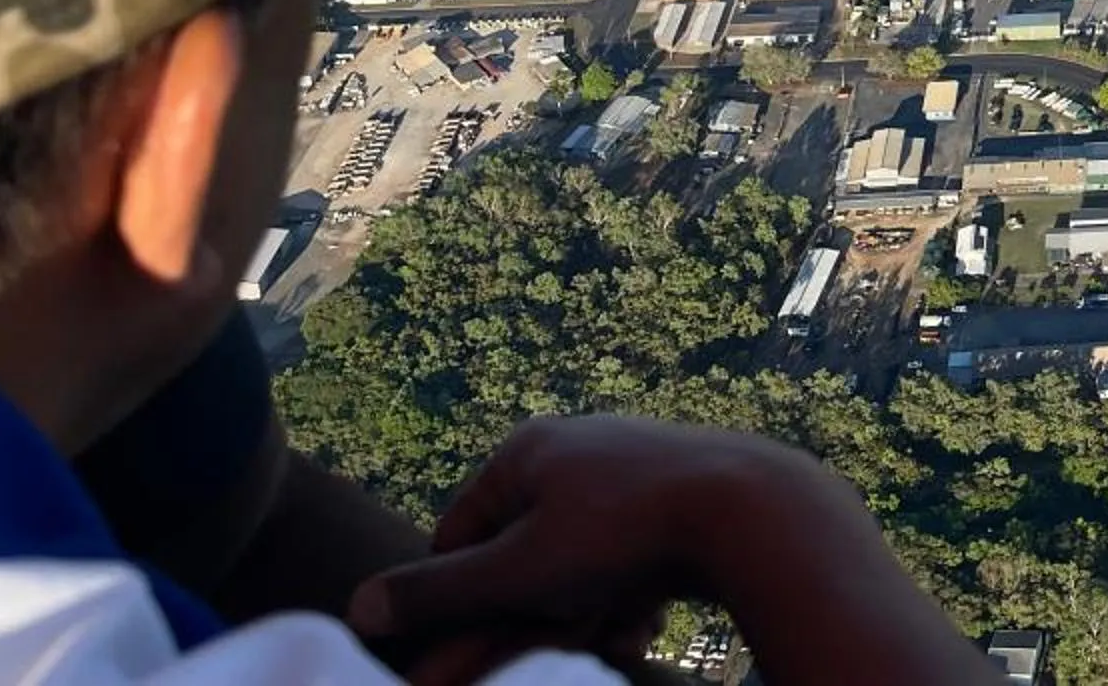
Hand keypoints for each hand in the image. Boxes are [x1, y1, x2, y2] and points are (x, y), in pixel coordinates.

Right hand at [347, 417, 869, 684]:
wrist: (750, 511)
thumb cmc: (622, 533)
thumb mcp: (518, 571)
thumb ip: (438, 592)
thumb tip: (358, 608)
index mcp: (527, 450)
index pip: (458, 535)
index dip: (456, 599)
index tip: (463, 648)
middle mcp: (575, 447)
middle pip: (522, 557)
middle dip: (524, 620)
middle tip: (523, 660)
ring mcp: (629, 468)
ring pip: (578, 568)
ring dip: (581, 616)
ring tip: (608, 631)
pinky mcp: (675, 498)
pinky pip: (628, 563)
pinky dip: (628, 599)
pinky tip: (643, 621)